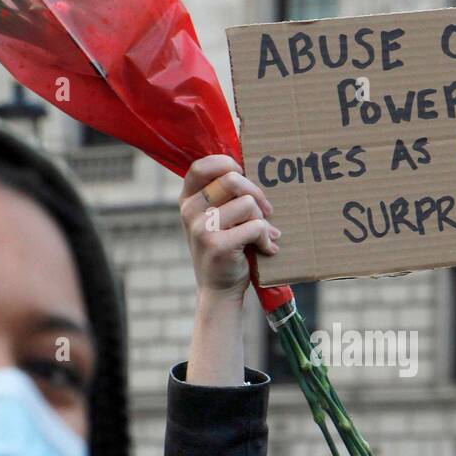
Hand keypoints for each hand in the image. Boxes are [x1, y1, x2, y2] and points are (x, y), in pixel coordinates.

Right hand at [179, 155, 278, 302]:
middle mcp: (189, 211)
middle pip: (232, 179)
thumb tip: (256, 169)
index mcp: (187, 200)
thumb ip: (225, 196)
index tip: (244, 175)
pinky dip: (267, 239)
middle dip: (256, 194)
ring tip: (264, 234)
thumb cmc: (225, 250)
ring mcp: (201, 228)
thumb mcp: (216, 219)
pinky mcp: (217, 245)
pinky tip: (267, 249)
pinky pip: (255, 226)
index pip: (202, 166)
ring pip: (247, 204)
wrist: (218, 291)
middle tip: (266, 210)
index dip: (226, 163)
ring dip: (262, 219)